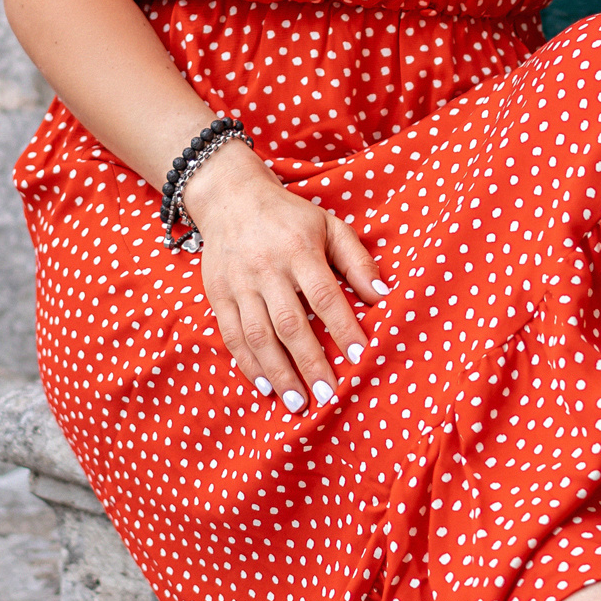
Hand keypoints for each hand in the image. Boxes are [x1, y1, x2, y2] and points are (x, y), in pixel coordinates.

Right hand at [182, 141, 381, 406]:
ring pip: (258, 335)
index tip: (359, 357)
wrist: (230, 197)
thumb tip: (382, 296)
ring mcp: (239, 284)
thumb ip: (356, 261)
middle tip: (328, 396)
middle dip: (309, 363)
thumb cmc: (290, 217)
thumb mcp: (329, 225)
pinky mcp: (218, 294)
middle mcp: (267, 269)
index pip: (324, 295)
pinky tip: (266, 387)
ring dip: (279, 372)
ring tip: (298, 403)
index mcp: (299, 249)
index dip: (343, 327)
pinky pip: (232, 335)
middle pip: (289, 323)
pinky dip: (248, 364)